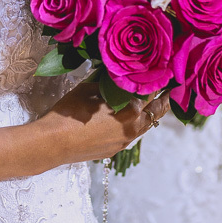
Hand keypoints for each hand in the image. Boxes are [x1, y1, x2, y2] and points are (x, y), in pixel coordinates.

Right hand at [38, 78, 170, 164]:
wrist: (53, 143)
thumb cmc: (69, 112)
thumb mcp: (88, 88)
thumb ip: (107, 83)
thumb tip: (116, 76)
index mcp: (130, 109)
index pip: (152, 92)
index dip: (157, 81)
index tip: (163, 72)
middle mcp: (133, 127)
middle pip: (156, 112)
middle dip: (163, 100)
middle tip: (168, 89)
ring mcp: (124, 141)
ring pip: (146, 126)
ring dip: (151, 114)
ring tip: (154, 103)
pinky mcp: (114, 150)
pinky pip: (132, 134)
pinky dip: (136, 124)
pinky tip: (129, 117)